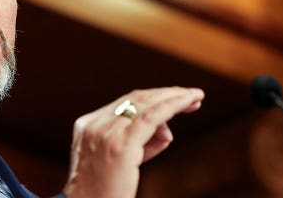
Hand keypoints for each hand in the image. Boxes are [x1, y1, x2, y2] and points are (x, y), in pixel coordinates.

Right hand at [62, 87, 203, 197]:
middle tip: (193, 96)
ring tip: (195, 99)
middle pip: (135, 99)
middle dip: (166, 94)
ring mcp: (105, 133)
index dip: (153, 97)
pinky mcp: (120, 145)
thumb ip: (139, 143)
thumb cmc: (103, 194)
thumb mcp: (117, 162)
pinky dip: (173, 105)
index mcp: (87, 125)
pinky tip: (188, 102)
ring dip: (174, 98)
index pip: (124, 103)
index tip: (176, 98)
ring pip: (145, 104)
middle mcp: (93, 124)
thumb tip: (166, 130)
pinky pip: (152, 117)